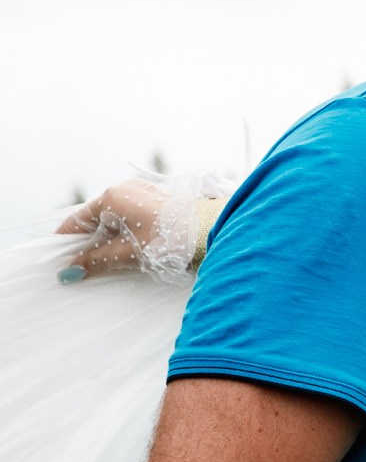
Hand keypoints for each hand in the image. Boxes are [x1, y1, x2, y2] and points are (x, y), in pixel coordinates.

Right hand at [56, 180, 173, 278]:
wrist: (210, 233)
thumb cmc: (168, 240)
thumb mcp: (126, 253)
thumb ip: (95, 261)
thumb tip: (70, 272)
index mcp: (112, 196)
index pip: (78, 219)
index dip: (67, 240)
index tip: (58, 257)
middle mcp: (126, 189)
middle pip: (97, 218)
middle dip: (89, 241)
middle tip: (81, 264)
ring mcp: (145, 193)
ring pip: (116, 218)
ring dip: (109, 238)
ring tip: (105, 261)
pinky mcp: (160, 201)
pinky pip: (133, 217)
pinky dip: (126, 233)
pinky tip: (128, 250)